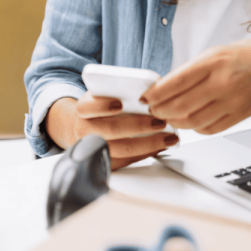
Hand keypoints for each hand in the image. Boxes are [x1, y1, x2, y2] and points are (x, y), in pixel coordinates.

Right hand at [46, 94, 178, 169]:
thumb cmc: (100, 107)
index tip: (120, 103)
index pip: (88, 107)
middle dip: (139, 126)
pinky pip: (127, 161)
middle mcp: (84, 130)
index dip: (103, 106)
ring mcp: (93, 149)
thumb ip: (119, 90)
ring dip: (148, 144)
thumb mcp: (103, 94)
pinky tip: (160, 146)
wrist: (83, 127)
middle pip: (111, 130)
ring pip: (122, 149)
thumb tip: (149, 89)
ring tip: (168, 137)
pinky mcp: (104, 162)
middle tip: (160, 122)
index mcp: (83, 109)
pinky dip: (146, 154)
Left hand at [141, 37, 250, 134]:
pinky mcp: (239, 115)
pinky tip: (189, 121)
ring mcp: (232, 101)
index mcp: (213, 61)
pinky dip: (194, 128)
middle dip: (160, 111)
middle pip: (179, 106)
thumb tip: (162, 88)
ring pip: (192, 121)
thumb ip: (190, 71)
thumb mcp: (214, 53)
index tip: (145, 97)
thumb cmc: (243, 56)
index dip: (154, 94)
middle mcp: (223, 82)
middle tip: (153, 110)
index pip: (174, 83)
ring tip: (168, 117)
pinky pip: (209, 129)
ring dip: (175, 122)